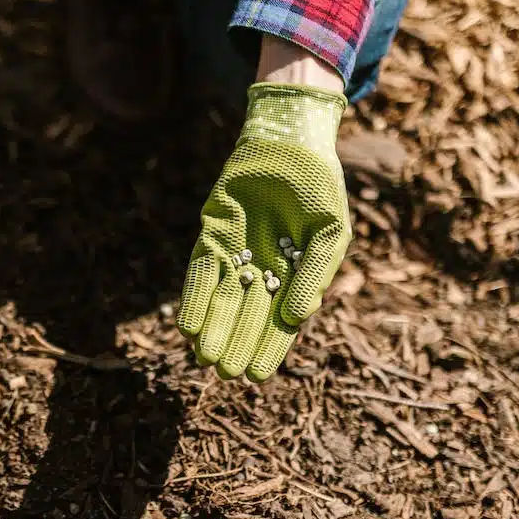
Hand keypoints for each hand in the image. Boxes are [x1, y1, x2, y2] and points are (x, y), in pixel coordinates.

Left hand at [177, 83, 350, 381]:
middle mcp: (261, 270)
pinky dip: (195, 298)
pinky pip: (201, 272)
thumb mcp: (330, 233)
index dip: (268, 348)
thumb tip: (299, 319)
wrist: (289, 142)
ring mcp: (234, 254)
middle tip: (226, 375)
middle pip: (247, 316)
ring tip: (206, 358)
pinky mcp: (212, 236)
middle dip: (236, 344)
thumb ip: (316, 275)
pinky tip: (188, 325)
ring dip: (213, 329)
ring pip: (221, 300)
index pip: (279, 322)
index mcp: (294, 275)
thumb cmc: (318, 187)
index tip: (259, 376)